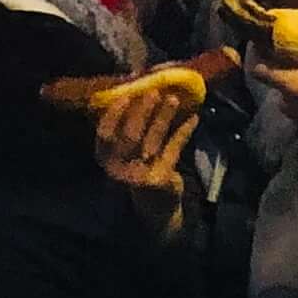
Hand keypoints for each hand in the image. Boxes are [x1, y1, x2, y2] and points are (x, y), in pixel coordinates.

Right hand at [93, 78, 199, 192]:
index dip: (114, 114)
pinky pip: (173, 150)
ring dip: (164, 117)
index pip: (105, 134)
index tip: (126, 95)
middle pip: (130, 135)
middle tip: (154, 92)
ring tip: (174, 98)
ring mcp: (141, 175)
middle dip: (142, 112)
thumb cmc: (138, 170)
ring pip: (153, 140)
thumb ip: (126, 129)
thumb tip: (138, 89)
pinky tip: (193, 118)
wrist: (155, 208)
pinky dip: (183, 132)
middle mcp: (119, 169)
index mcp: (106, 159)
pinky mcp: (161, 178)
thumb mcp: (125, 155)